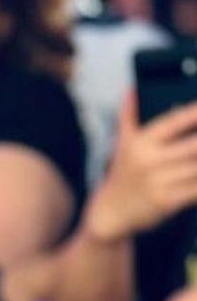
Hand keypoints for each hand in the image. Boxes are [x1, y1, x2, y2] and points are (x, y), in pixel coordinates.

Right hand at [87, 94, 196, 241]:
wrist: (111, 211)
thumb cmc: (122, 173)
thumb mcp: (121, 143)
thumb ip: (128, 115)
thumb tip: (131, 89)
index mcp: (139, 143)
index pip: (173, 122)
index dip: (194, 113)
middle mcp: (148, 160)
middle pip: (194, 145)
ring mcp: (158, 182)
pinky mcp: (167, 201)